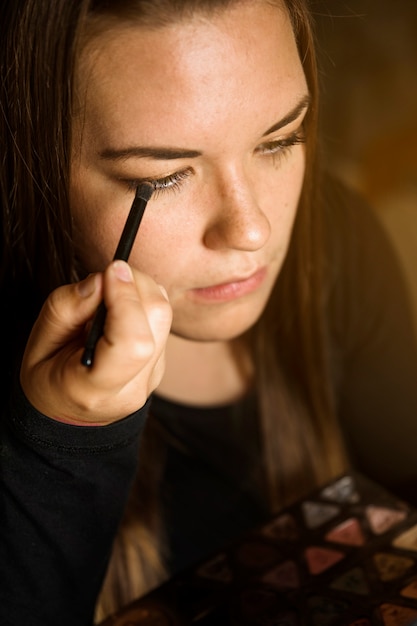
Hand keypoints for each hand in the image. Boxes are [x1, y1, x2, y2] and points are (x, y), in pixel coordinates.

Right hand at [20, 261, 171, 424]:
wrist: (67, 414)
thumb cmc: (47, 376)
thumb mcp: (38, 344)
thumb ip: (66, 308)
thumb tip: (101, 280)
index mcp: (96, 390)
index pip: (133, 342)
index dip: (126, 298)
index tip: (110, 270)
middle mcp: (133, 387)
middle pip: (158, 318)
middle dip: (136, 282)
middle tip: (108, 275)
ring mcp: (152, 377)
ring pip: (164, 315)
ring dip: (140, 290)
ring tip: (108, 296)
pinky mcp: (160, 364)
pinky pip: (161, 321)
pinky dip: (142, 303)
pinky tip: (117, 312)